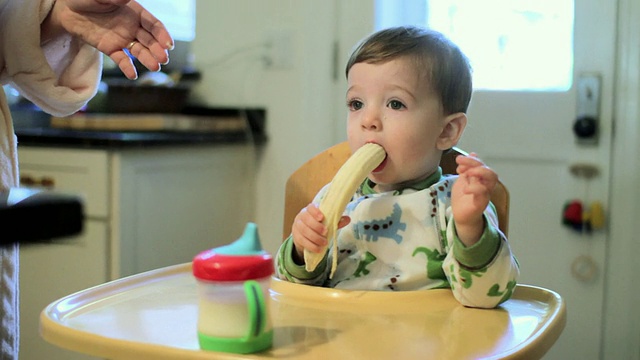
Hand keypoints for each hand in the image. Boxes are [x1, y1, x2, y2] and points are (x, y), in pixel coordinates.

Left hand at [45, 0, 173, 79]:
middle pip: (150, 40)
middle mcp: (132, 27)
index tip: (168, 45)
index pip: (154, 25)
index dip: (162, 34)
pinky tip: (133, 75)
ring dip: (148, 59)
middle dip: (158, 50)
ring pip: (139, 51)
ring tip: (155, 67)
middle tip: (163, 59)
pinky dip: (127, 67)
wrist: (67, 8)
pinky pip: (121, 59)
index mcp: (135, 12)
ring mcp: (122, 38)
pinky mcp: (110, 48)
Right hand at [291, 203, 349, 262]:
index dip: (315, 212)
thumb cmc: (318, 226)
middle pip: (306, 220)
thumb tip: (348, 219)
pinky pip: (302, 241)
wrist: (305, 236)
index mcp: (309, 210)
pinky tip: (319, 249)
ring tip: (324, 243)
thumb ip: (336, 220)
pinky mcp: (296, 237)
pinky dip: (311, 246)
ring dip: (315, 238)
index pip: (310, 208)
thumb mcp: (327, 222)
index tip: (322, 218)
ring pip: (304, 231)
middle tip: (326, 232)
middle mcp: (301, 216)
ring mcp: (297, 226)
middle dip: (316, 226)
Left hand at [451, 153, 497, 244]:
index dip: (471, 160)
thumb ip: (467, 168)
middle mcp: (486, 184)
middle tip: (462, 164)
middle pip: (490, 170)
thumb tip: (473, 153)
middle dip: (476, 164)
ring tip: (466, 173)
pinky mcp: (481, 203)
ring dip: (479, 173)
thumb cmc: (462, 197)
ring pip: (491, 180)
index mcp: (481, 177)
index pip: (481, 164)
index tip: (459, 160)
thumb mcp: (463, 179)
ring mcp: (485, 193)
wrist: (460, 214)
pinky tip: (465, 188)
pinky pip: (483, 194)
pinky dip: (475, 188)